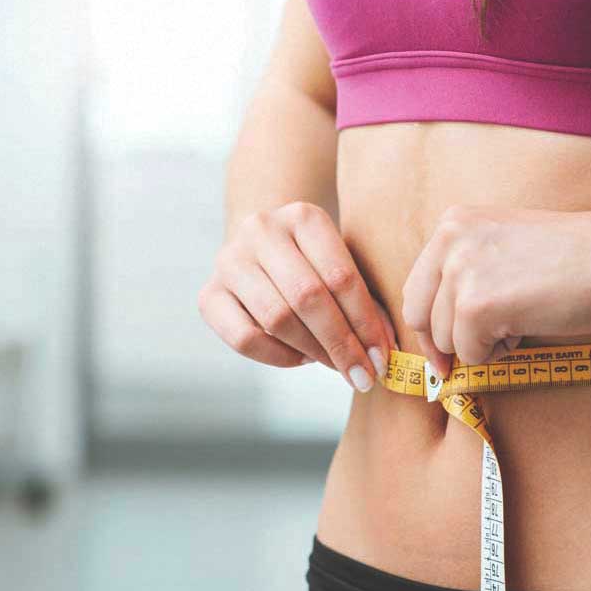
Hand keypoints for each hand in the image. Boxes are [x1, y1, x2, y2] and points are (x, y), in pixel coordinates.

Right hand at [198, 201, 397, 392]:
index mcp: (303, 215)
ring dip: (313, 351)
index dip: (365, 323)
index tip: (382, 357)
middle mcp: (260, 230)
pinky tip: (302, 358)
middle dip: (341, 343)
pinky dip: (279, 356)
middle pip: (307, 297)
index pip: (340, 276)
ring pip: (276, 318)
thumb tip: (383, 353)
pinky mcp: (208, 294)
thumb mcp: (342, 265)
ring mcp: (229, 260)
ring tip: (336, 365)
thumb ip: (365, 301)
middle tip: (363, 374)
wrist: (261, 249)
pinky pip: (245, 338)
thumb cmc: (315, 264)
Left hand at [402, 204, 590, 374]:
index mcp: (453, 223)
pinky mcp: (476, 306)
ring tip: (524, 320)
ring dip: (482, 344)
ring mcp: (460, 272)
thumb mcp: (505, 247)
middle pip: (418, 316)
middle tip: (476, 355)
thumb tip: (438, 333)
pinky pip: (471, 354)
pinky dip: (498, 354)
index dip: (429, 325)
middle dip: (444, 344)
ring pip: (446, 340)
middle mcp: (448, 240)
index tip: (442, 352)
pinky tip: (528, 328)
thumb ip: (468, 273)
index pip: (416, 287)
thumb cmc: (578, 258)